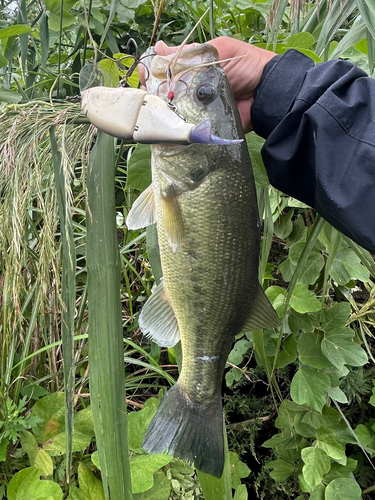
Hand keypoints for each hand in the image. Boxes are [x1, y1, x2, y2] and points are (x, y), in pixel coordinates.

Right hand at [152, 37, 275, 132]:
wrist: (266, 93)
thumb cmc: (246, 66)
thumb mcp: (217, 51)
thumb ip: (190, 53)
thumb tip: (159, 48)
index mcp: (195, 69)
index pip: (167, 70)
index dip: (153, 71)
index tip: (144, 73)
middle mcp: (192, 89)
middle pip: (164, 92)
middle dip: (152, 91)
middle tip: (145, 92)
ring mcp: (196, 109)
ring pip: (171, 111)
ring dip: (160, 109)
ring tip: (151, 107)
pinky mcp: (203, 126)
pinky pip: (185, 127)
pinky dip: (173, 126)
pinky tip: (163, 123)